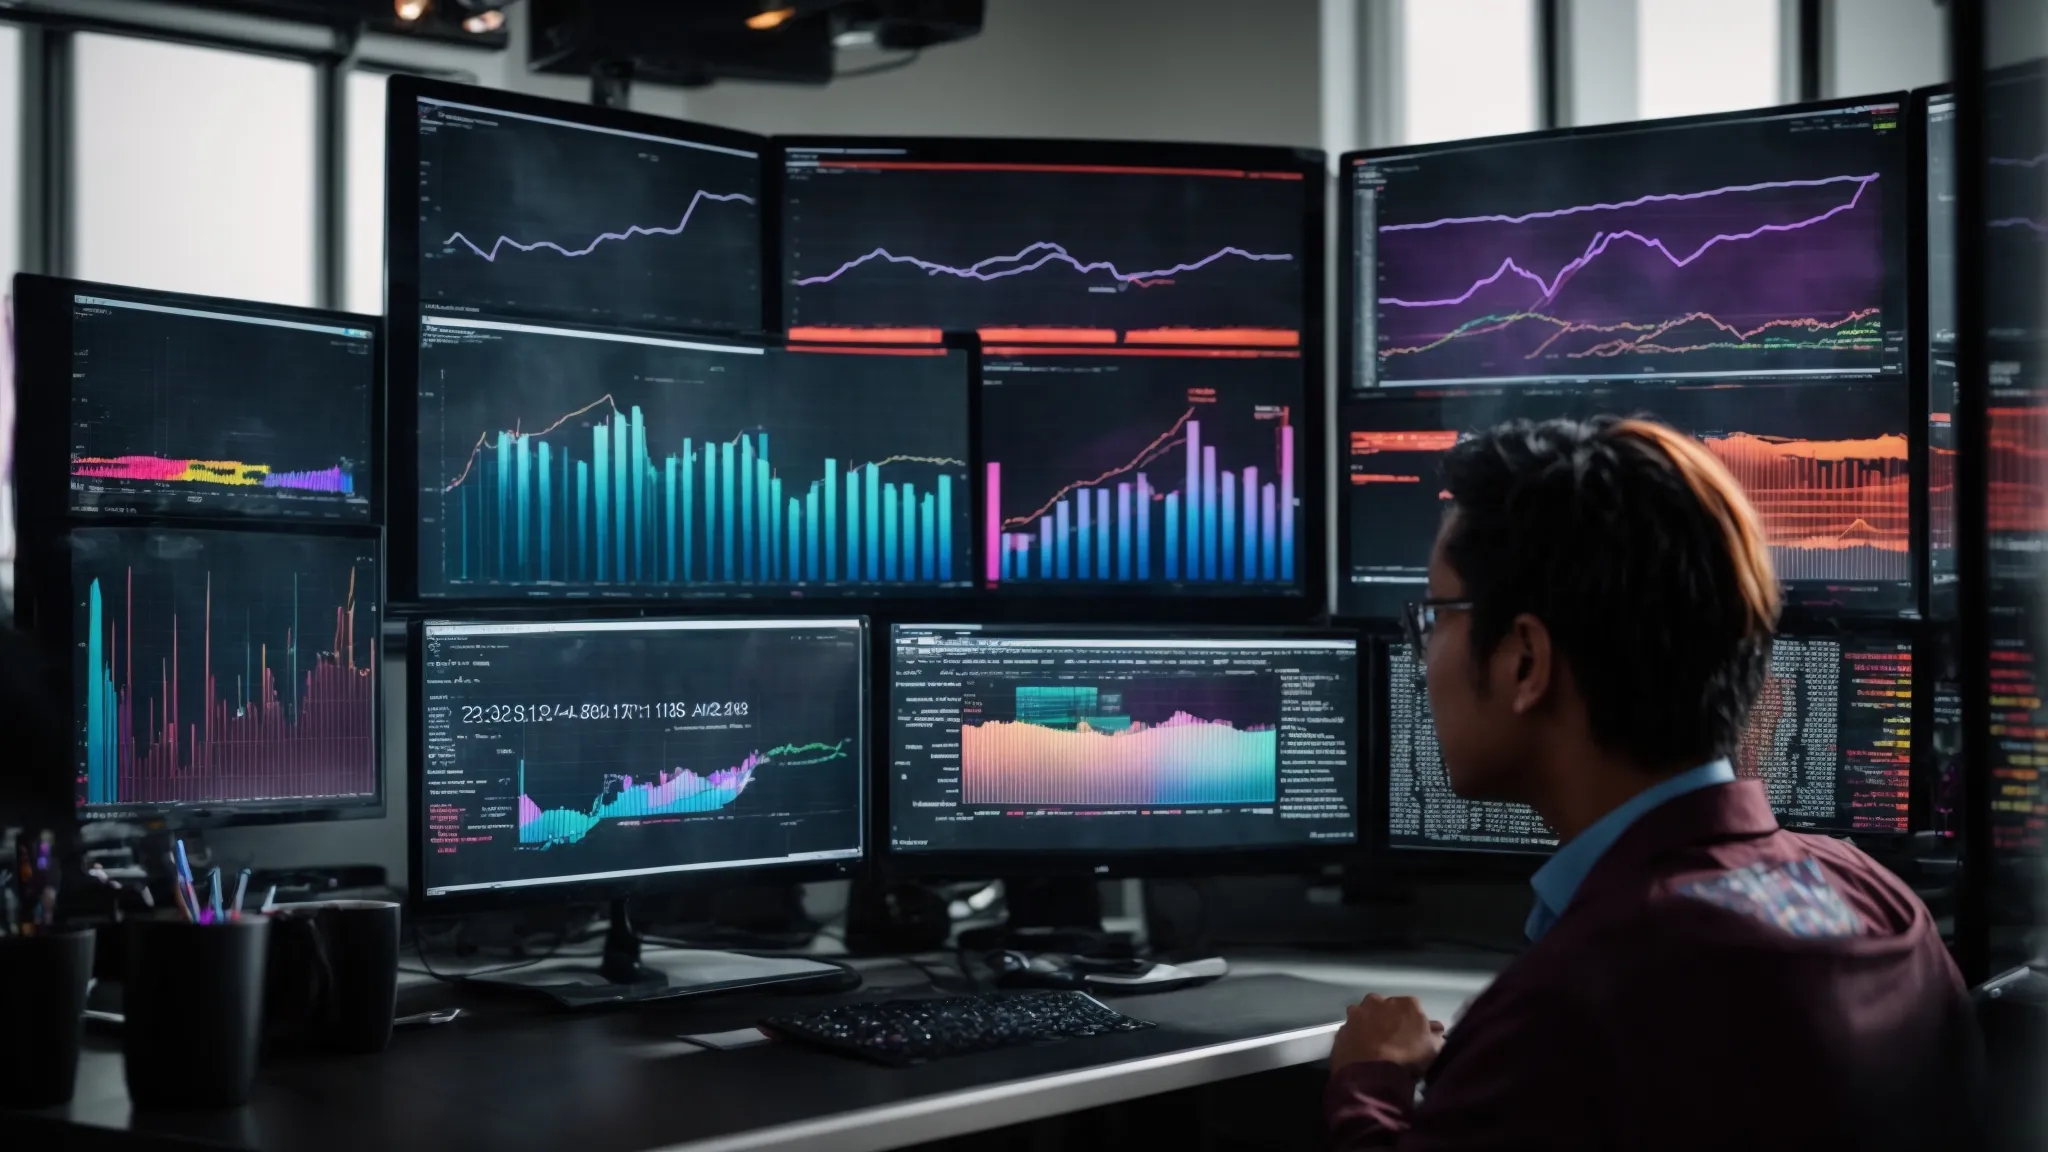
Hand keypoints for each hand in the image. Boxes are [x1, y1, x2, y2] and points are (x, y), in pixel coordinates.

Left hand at [1329, 993, 1445, 1073]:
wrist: (1371, 1073)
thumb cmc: (1407, 1058)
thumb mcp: (1432, 1050)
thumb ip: (1435, 1037)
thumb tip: (1437, 1032)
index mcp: (1405, 1004)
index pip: (1413, 1008)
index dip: (1414, 1023)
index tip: (1414, 1037)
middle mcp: (1379, 1001)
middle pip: (1387, 1008)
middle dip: (1390, 1020)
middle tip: (1393, 1040)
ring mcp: (1357, 1013)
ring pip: (1365, 1015)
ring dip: (1369, 1025)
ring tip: (1374, 1045)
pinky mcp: (1341, 1028)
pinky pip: (1351, 1030)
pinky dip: (1355, 1037)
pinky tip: (1360, 1051)